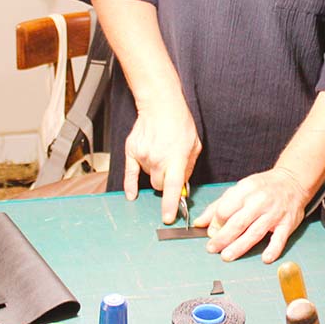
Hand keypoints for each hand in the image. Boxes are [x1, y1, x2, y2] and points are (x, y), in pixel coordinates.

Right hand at [122, 99, 200, 222]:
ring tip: (160, 155)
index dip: (170, 205)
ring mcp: (143, 156)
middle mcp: (157, 159)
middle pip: (159, 186)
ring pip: (149, 177)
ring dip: (154, 173)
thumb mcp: (194, 145)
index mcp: (175, 158)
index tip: (167, 218)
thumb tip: (183, 186)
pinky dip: (131, 185)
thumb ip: (188, 167)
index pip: (172, 188)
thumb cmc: (180, 123)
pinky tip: (132, 194)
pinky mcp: (131, 152)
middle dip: (165, 183)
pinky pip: (130, 175)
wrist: (160, 105)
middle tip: (169, 171)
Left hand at [194, 167, 309, 262]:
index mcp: (246, 189)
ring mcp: (274, 213)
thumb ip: (218, 205)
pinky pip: (280, 238)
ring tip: (227, 256)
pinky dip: (273, 249)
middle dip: (223, 237)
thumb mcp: (240, 189)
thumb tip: (200, 223)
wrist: (292, 181)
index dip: (216, 222)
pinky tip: (265, 258)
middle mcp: (260, 200)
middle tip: (212, 248)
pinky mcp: (287, 223)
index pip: (226, 208)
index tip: (211, 233)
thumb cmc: (263, 187)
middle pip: (238, 222)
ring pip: (255, 232)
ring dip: (240, 246)